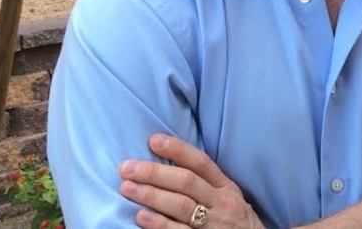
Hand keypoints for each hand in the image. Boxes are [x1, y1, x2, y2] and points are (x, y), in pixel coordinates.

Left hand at [119, 133, 265, 228]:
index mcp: (226, 188)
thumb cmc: (234, 223)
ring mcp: (214, 225)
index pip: (201, 163)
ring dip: (152, 195)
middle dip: (155, 173)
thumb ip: (206, 184)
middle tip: (126, 168)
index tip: (153, 140)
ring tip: (127, 188)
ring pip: (181, 206)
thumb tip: (168, 164)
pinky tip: (141, 217)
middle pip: (187, 183)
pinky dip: (159, 224)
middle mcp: (221, 204)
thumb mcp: (228, 198)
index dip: (178, 150)